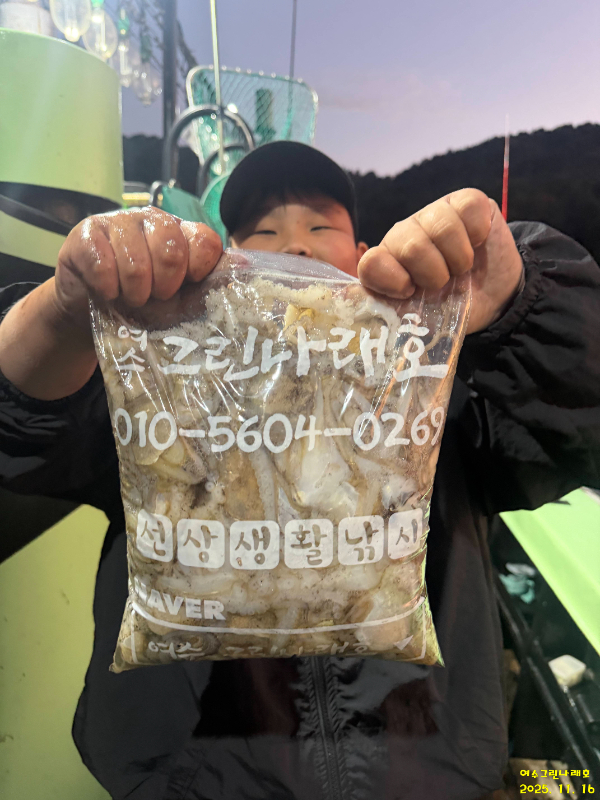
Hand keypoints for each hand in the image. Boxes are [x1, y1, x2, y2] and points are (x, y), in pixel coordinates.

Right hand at [54, 207, 222, 328]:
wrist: (92, 310)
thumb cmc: (144, 304)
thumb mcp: (181, 299)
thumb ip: (212, 283)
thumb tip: (246, 267)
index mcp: (183, 233)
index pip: (205, 240)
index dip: (197, 271)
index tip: (185, 288)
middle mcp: (154, 220)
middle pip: (172, 250)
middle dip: (164, 287)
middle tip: (155, 297)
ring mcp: (119, 222)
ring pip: (135, 260)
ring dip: (134, 292)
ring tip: (130, 298)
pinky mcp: (86, 232)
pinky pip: (101, 262)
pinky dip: (107, 287)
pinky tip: (107, 292)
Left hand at [357, 189, 523, 332]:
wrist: (495, 297)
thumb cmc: (453, 308)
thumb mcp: (423, 320)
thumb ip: (394, 315)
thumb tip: (358, 310)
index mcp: (387, 263)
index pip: (371, 264)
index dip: (391, 280)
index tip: (410, 292)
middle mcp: (405, 233)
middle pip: (411, 247)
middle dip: (435, 274)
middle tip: (444, 282)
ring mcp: (433, 213)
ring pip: (442, 227)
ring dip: (459, 257)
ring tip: (462, 267)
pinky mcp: (465, 201)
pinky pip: (469, 209)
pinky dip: (478, 232)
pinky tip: (477, 242)